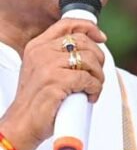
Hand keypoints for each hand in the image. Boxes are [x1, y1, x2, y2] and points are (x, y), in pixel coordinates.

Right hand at [0, 20, 106, 149]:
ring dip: (98, 76)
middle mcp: (41, 52)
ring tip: (92, 88)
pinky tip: (90, 97)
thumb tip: (93, 45)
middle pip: (84, 43)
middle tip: (96, 75)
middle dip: (98, 59)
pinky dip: (95, 89)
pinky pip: (89, 79)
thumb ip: (60, 55)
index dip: (89, 28)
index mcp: (37, 46)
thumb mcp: (44, 70)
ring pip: (90, 61)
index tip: (102, 38)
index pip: (67, 25)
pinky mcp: (56, 81)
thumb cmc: (38, 100)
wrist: (22, 124)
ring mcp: (47, 66)